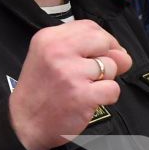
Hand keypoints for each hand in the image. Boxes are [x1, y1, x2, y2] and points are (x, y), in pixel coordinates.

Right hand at [8, 20, 130, 149]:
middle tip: (98, 72)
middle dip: (109, 57)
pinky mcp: (82, 95)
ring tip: (87, 88)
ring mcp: (70, 73)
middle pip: (104, 41)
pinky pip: (113, 89)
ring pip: (111, 66)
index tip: (103, 53)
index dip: (104, 40)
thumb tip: (123, 53)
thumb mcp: (50, 58)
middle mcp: (58, 52)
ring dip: (106, 79)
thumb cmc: (41, 91)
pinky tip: (91, 100)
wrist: (25, 123)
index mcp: (49, 38)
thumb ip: (85, 49)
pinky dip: (108, 97)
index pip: (90, 26)